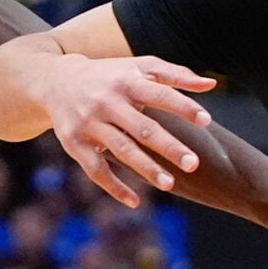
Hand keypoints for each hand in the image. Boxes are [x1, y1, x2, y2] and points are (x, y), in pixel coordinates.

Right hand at [40, 55, 216, 207]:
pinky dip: (115, 187)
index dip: (183, 107)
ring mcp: (90, 124)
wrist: (56, 81)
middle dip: (168, 147)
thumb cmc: (110, 75)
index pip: (160, 94)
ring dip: (145, 169)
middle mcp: (107, 102)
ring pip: (121, 150)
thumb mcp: (139, 67)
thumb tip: (211, 86)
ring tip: (169, 184)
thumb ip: (175, 74)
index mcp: (127, 81)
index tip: (206, 121)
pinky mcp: (75, 144)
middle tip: (193, 164)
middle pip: (142, 127)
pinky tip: (136, 201)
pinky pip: (96, 170)